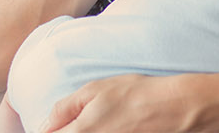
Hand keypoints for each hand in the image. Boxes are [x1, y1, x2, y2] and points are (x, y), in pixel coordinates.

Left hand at [40, 74, 204, 132]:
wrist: (174, 108)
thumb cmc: (135, 95)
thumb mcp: (94, 90)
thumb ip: (64, 109)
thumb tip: (44, 125)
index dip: (49, 132)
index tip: (54, 127)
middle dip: (66, 132)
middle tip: (79, 123)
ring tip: (104, 123)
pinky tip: (115, 128)